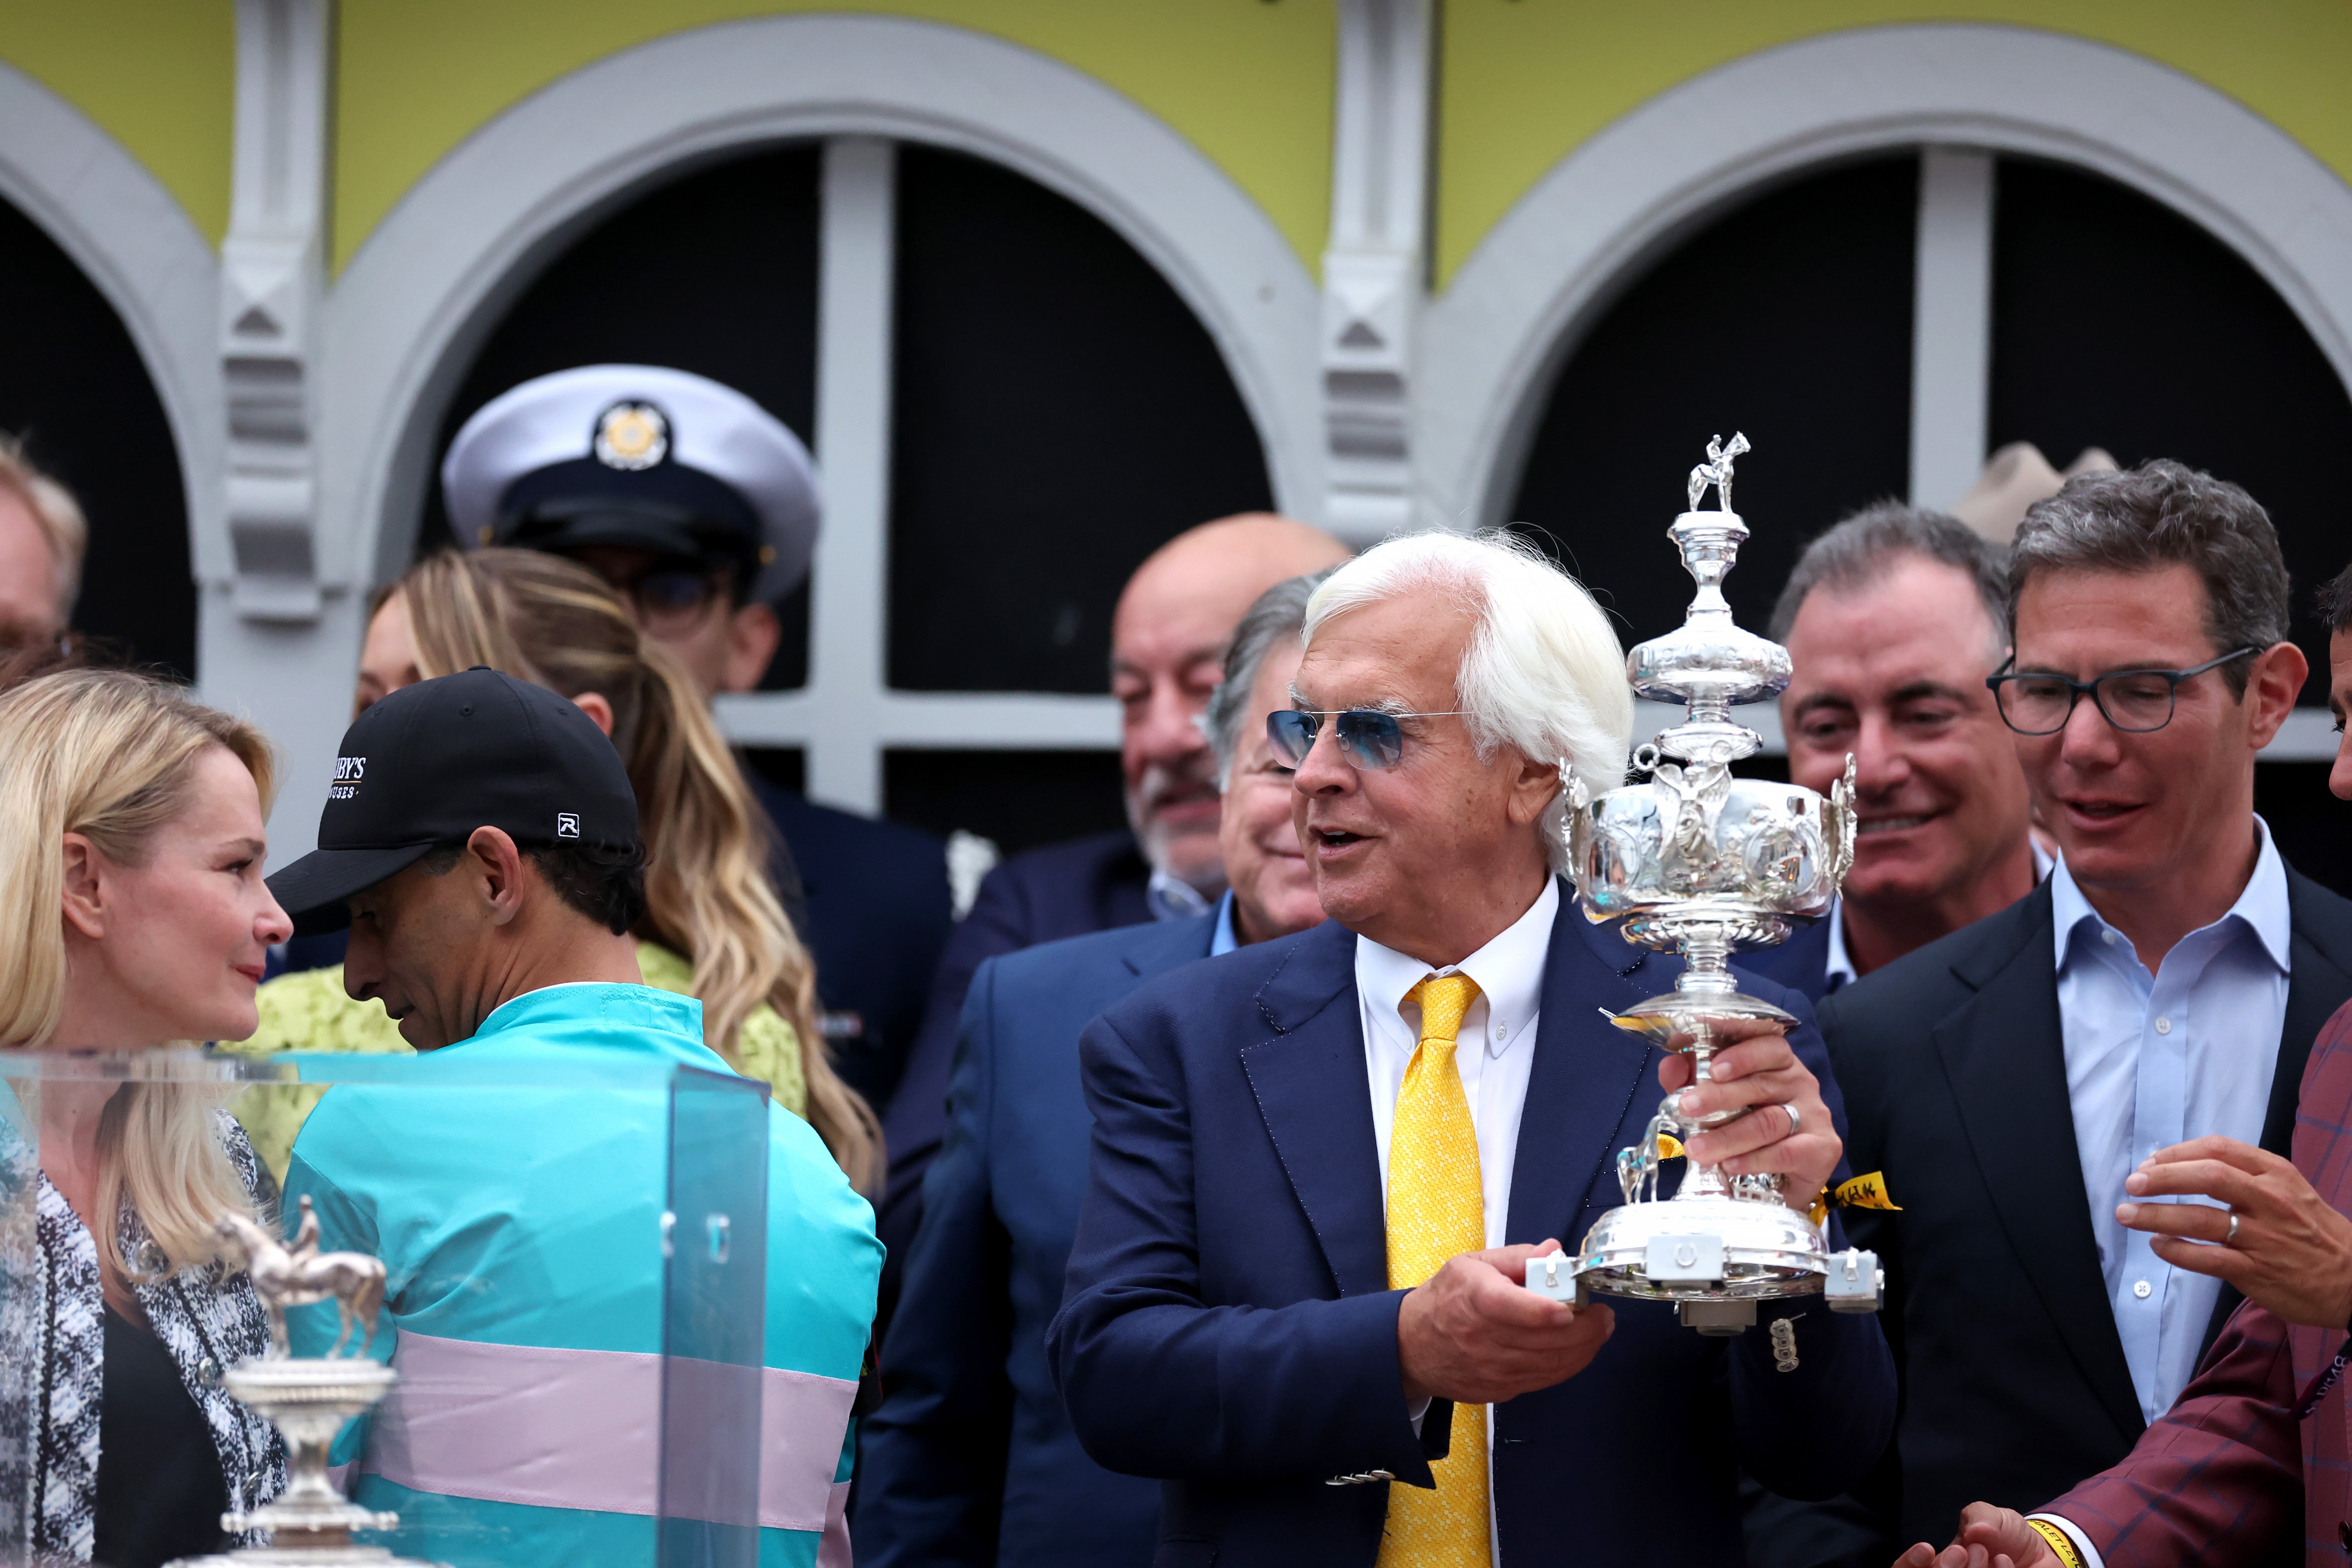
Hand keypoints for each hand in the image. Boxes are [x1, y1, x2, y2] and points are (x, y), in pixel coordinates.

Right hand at [1396, 1241, 1614, 1404]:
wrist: (1413, 1346)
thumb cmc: (1446, 1298)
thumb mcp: (1471, 1263)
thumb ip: (1516, 1256)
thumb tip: (1554, 1251)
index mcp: (1476, 1299)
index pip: (1513, 1308)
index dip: (1546, 1311)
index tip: (1573, 1307)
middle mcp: (1484, 1339)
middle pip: (1545, 1341)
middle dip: (1586, 1329)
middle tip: (1604, 1315)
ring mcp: (1493, 1369)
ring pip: (1551, 1364)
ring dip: (1585, 1349)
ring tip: (1599, 1330)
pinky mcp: (1500, 1390)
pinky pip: (1543, 1380)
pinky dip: (1567, 1365)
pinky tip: (1578, 1349)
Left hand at [1657, 1018, 1841, 1198]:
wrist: (1781, 1179)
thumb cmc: (1744, 1128)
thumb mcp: (1713, 1101)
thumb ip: (1691, 1079)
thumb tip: (1670, 1064)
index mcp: (1776, 1062)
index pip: (1766, 1043)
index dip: (1740, 1052)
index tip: (1712, 1064)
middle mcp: (1799, 1082)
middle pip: (1760, 1083)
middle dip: (1719, 1095)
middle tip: (1686, 1107)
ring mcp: (1814, 1114)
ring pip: (1769, 1120)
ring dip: (1728, 1135)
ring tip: (1696, 1149)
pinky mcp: (1822, 1148)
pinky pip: (1786, 1151)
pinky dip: (1754, 1159)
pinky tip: (1729, 1165)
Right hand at [1891, 1503, 2056, 1567]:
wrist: (2043, 1552)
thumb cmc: (2007, 1534)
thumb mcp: (1990, 1515)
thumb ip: (1977, 1516)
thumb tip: (1973, 1533)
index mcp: (1942, 1563)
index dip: (1910, 1563)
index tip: (1926, 1549)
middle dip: (1947, 1567)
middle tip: (1974, 1549)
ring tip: (1996, 1556)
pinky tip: (2006, 1563)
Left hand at [2116, 1134, 2351, 1328]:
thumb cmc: (2314, 1231)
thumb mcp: (2288, 1189)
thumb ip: (2244, 1177)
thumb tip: (2186, 1170)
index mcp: (2275, 1174)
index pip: (2218, 1150)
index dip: (2177, 1153)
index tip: (2151, 1162)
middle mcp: (2269, 1200)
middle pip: (2206, 1177)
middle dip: (2162, 1178)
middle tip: (2132, 1184)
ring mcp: (2263, 1237)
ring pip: (2200, 1220)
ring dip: (2155, 1216)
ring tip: (2127, 1214)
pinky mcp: (2257, 1271)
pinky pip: (2207, 1258)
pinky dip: (2176, 1251)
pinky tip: (2159, 1245)